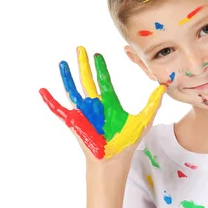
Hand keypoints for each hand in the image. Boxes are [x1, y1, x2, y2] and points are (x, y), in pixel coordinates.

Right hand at [40, 46, 165, 160]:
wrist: (114, 160)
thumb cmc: (127, 142)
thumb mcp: (143, 120)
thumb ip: (153, 104)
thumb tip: (164, 87)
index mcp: (110, 103)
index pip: (104, 80)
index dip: (101, 68)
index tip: (98, 54)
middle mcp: (95, 105)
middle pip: (87, 80)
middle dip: (84, 64)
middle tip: (81, 48)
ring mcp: (83, 113)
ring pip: (73, 90)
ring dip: (67, 76)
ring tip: (63, 62)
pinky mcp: (74, 122)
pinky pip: (59, 110)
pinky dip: (50, 101)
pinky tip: (43, 90)